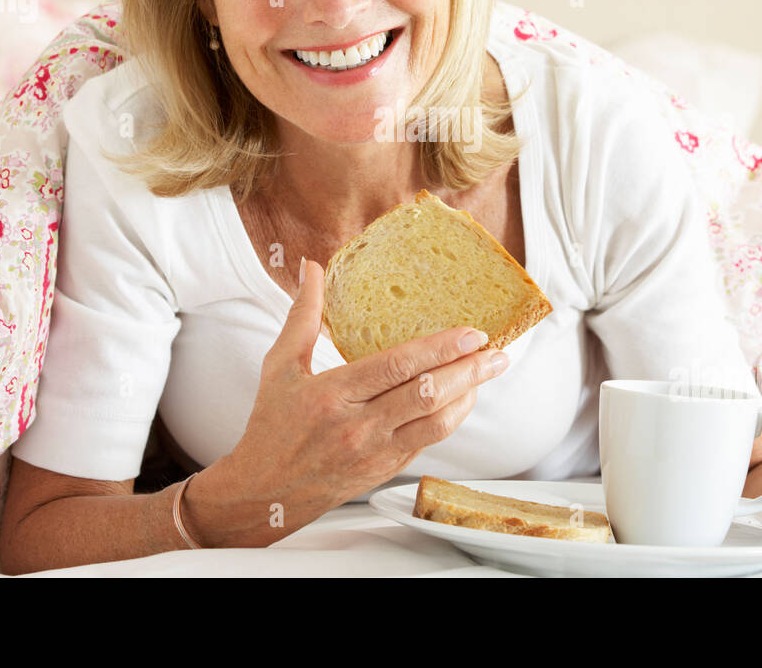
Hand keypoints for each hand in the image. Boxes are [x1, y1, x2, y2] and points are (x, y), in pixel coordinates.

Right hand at [225, 257, 507, 524]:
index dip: (439, 349)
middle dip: (468, 371)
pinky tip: (464, 397)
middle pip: (426, 395)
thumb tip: (311, 269)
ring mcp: (376, 452)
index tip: (470, 333)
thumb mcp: (279, 367)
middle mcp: (358, 426)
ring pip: (436, 423)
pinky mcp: (386, 469)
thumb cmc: (271, 427)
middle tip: (496, 351)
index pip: (396, 367)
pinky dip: (452, 417)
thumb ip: (302, 316)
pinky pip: (429, 441)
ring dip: (469, 395)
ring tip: (489, 371)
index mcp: (333, 395)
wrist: (265, 492)